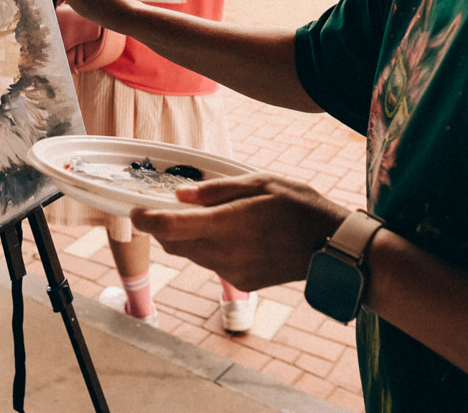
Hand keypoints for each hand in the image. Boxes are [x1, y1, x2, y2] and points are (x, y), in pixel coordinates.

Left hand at [131, 174, 348, 290]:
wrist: (331, 249)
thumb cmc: (300, 207)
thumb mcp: (260, 183)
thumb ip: (216, 191)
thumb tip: (180, 196)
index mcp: (227, 224)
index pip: (169, 227)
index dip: (145, 218)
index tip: (136, 209)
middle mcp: (224, 253)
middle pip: (173, 244)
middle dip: (164, 227)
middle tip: (169, 208)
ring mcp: (232, 272)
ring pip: (191, 255)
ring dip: (188, 238)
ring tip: (213, 217)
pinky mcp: (242, 283)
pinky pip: (212, 264)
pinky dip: (210, 249)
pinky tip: (235, 235)